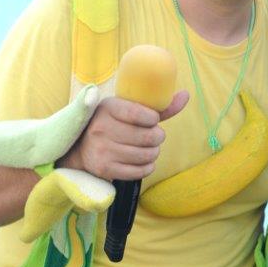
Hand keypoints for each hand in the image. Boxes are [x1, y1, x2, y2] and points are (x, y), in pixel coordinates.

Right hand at [57, 90, 188, 180]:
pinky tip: (144, 160)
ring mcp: (102, 150)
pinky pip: (140, 171)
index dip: (152, 119)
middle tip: (154, 136)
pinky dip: (148, 166)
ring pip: (146, 155)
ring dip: (154, 152)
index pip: (138, 113)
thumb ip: (158, 106)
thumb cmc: (114, 123)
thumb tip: (186, 95)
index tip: (152, 120)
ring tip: (149, 148)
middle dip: (158, 137)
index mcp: (108, 107)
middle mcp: (101, 128)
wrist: (81, 147)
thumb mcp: (129, 109)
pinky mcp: (105, 169)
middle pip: (147, 137)